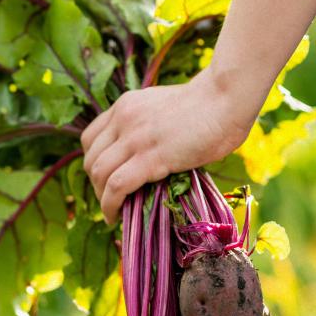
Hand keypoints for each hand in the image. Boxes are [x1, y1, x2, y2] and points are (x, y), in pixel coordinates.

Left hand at [81, 70, 260, 223]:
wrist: (225, 98)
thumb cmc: (210, 105)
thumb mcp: (165, 109)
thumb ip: (150, 127)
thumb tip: (153, 155)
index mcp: (125, 105)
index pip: (90, 138)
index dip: (93, 163)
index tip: (103, 179)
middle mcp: (123, 119)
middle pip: (90, 158)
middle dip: (95, 184)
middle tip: (109, 200)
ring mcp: (134, 138)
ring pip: (99, 173)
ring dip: (101, 198)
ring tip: (112, 213)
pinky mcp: (150, 157)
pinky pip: (117, 185)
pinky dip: (110, 205)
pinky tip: (115, 217)